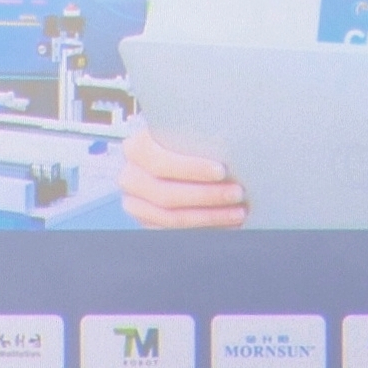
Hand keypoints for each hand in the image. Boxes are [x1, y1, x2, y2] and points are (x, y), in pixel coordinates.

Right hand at [122, 127, 246, 227]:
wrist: (173, 164)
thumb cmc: (186, 145)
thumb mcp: (186, 134)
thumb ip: (198, 139)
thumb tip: (233, 148)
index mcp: (136, 149)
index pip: (161, 162)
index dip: (191, 169)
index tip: (222, 171)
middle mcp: (130, 178)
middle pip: (167, 195)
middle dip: (207, 196)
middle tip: (237, 193)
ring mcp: (135, 204)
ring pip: (171, 218)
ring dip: (210, 217)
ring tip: (238, 212)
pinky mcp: (146, 224)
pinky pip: (174, 233)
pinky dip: (204, 230)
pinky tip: (227, 224)